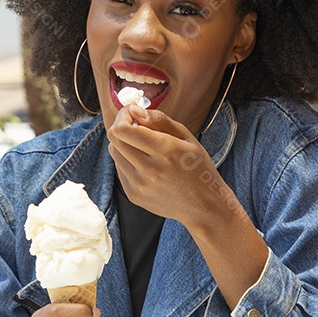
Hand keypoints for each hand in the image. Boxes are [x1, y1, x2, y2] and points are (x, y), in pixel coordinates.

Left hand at [105, 105, 246, 231]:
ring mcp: (139, 185)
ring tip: (142, 145)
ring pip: (114, 152)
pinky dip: (127, 160)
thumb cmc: (198, 167)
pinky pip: (119, 168)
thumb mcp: (187, 137)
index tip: (132, 113)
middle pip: (114, 139)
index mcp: (165, 150)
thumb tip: (134, 110)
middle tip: (134, 124)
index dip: (123, 116)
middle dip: (121, 125)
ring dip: (123, 143)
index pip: (123, 129)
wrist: (203, 206)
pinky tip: (144, 162)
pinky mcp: (133, 195)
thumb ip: (159, 120)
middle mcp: (149, 169)